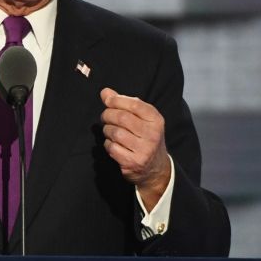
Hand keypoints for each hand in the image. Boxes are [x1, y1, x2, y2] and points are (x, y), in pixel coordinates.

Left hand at [100, 87, 170, 210]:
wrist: (156, 168)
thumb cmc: (145, 137)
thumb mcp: (141, 118)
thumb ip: (124, 103)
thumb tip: (105, 92)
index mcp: (156, 120)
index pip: (134, 104)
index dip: (117, 100)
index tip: (108, 100)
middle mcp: (152, 135)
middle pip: (122, 118)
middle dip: (108, 114)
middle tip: (105, 116)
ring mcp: (143, 150)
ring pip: (115, 132)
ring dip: (107, 129)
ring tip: (109, 130)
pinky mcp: (132, 163)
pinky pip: (111, 147)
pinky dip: (107, 143)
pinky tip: (112, 143)